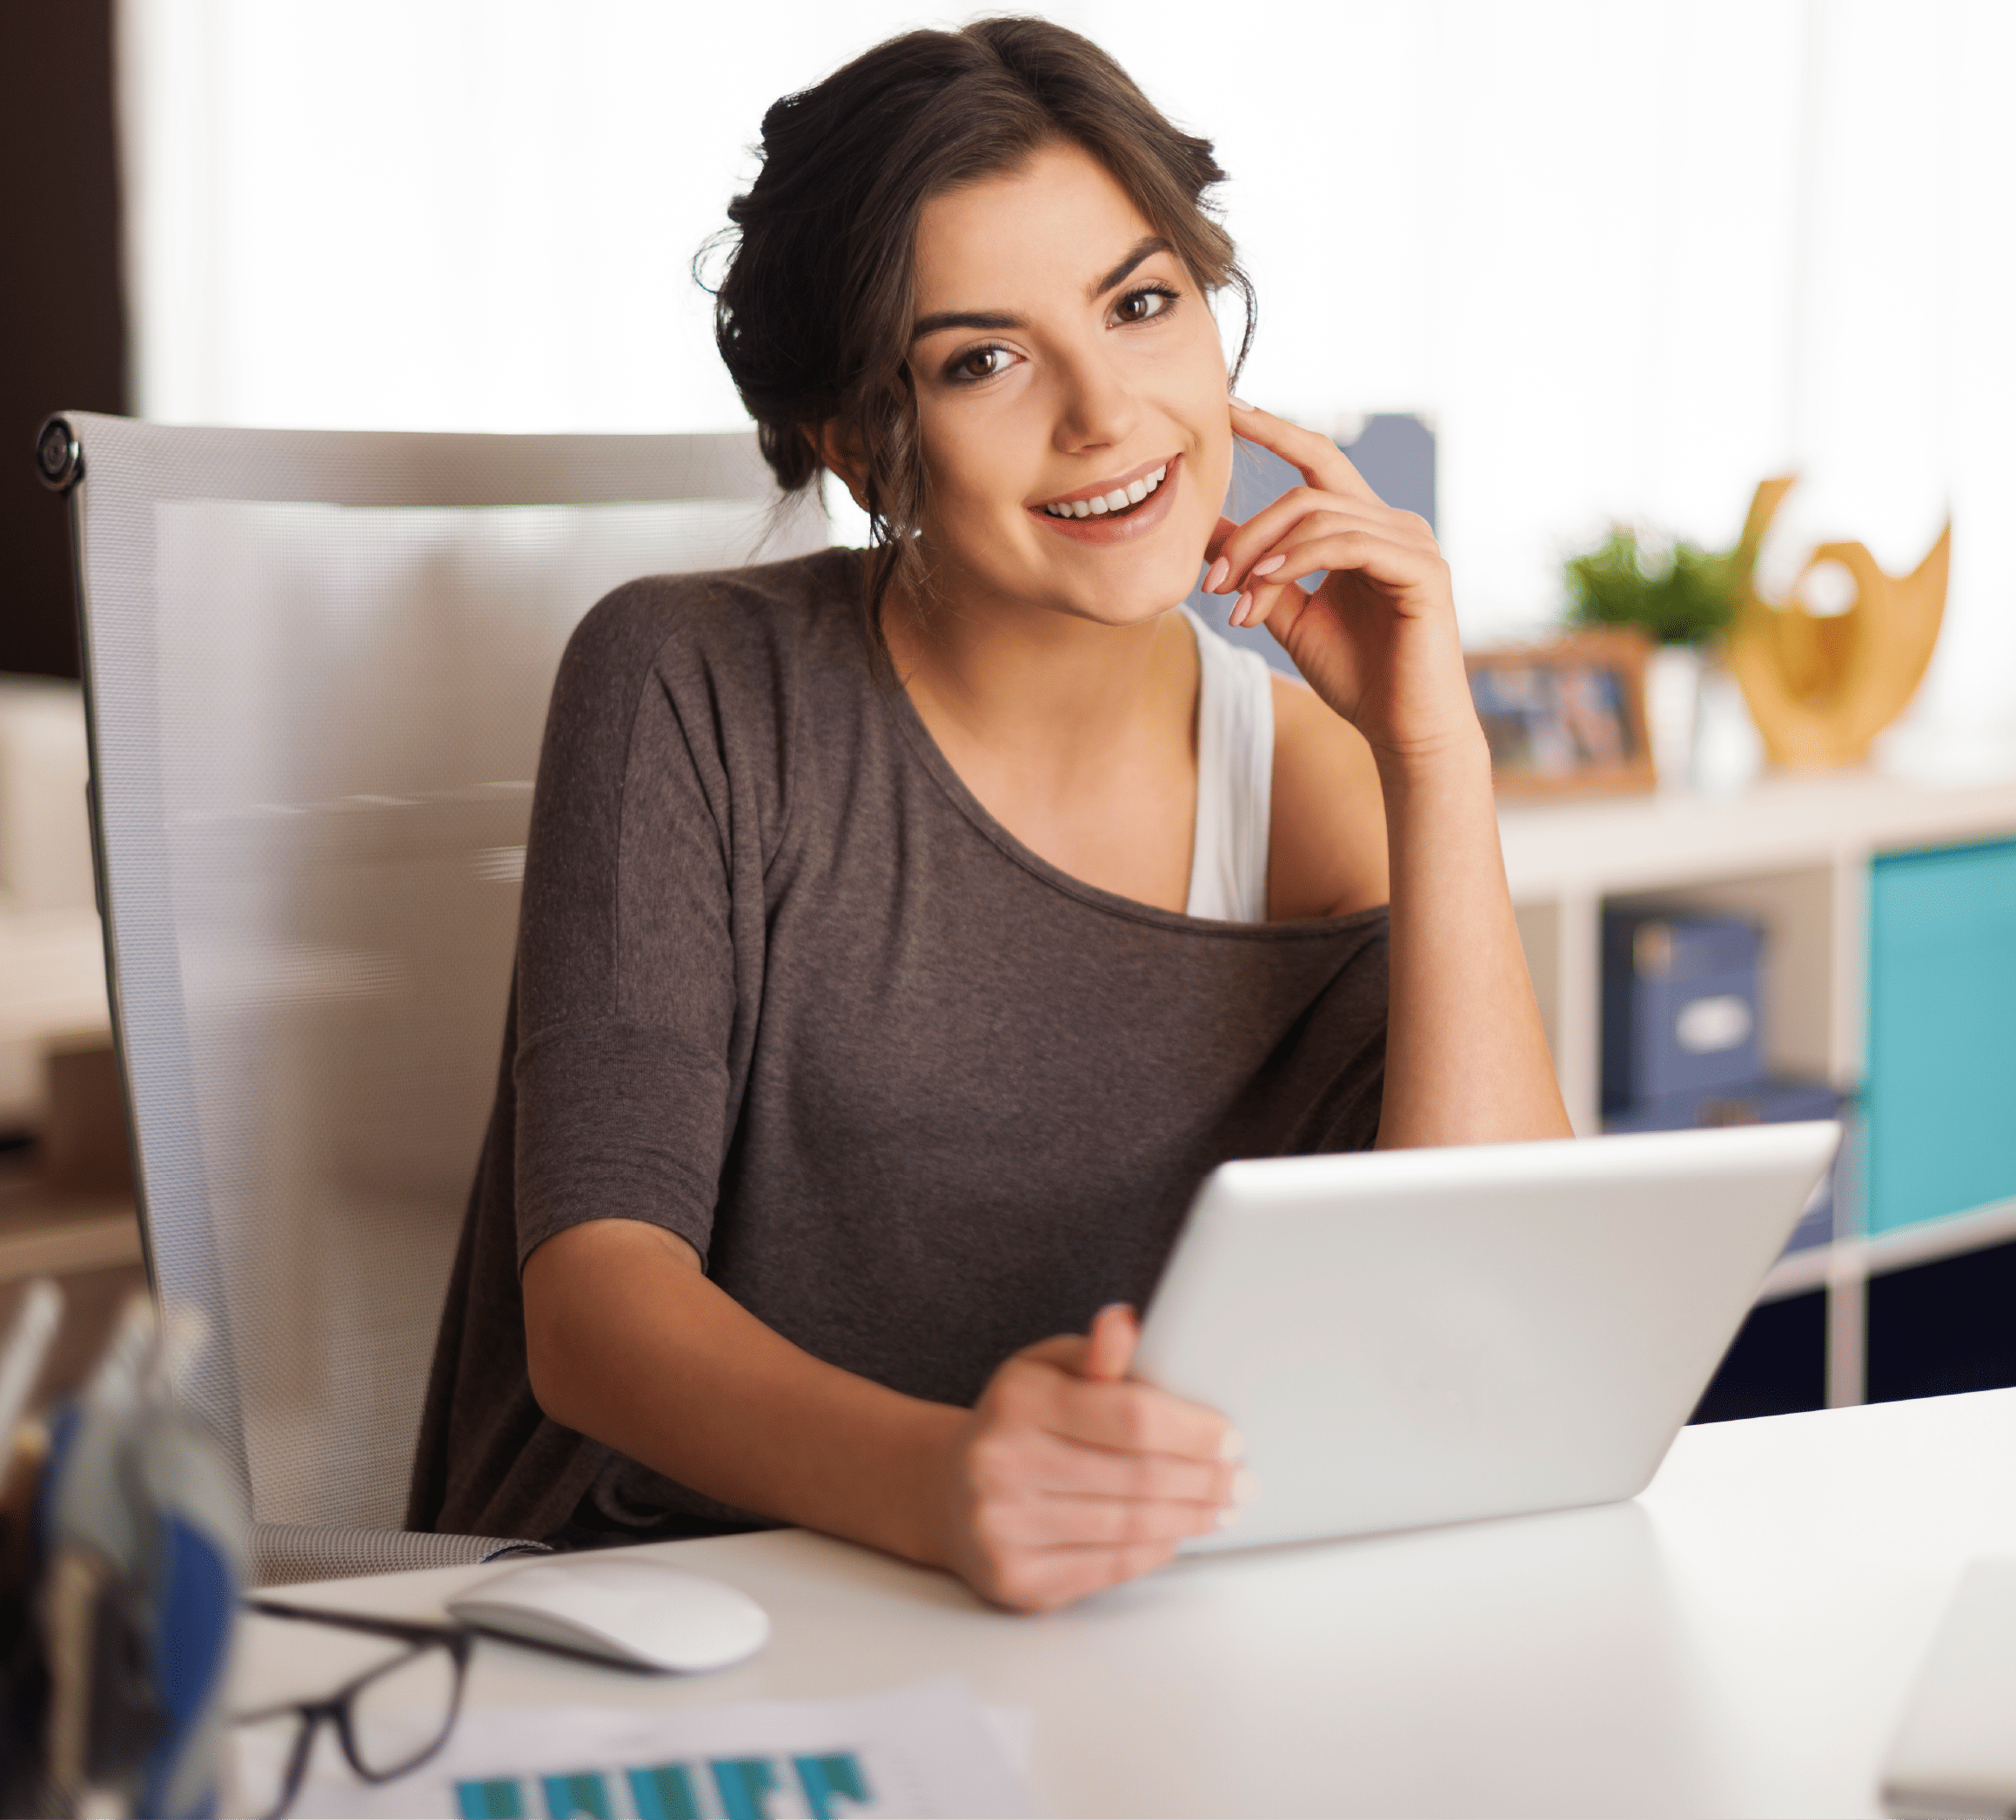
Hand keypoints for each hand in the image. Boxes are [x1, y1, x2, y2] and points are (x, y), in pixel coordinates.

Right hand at [924, 1304, 1248, 1611]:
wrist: (947, 1490)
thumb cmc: (1014, 1423)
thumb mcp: (1046, 1370)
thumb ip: (1094, 1355)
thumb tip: (1125, 1323)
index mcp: (1018, 1402)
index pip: (1130, 1418)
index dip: (1191, 1431)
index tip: (1229, 1436)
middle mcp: (1003, 1466)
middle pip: (1137, 1478)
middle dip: (1204, 1480)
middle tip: (1240, 1479)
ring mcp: (1005, 1528)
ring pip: (1129, 1527)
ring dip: (1190, 1517)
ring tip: (1222, 1506)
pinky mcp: (1017, 1579)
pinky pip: (1109, 1567)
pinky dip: (1155, 1549)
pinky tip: (1178, 1532)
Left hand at [1202, 401, 1479, 765]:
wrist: (1402, 730)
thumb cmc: (1355, 677)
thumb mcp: (1289, 615)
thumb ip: (1257, 571)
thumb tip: (1209, 532)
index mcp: (1365, 527)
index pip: (1318, 460)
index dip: (1274, 429)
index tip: (1226, 407)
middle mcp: (1394, 523)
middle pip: (1307, 490)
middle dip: (1249, 530)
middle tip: (1210, 580)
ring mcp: (1412, 542)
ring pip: (1320, 515)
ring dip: (1263, 555)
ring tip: (1234, 600)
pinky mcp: (1423, 569)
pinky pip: (1348, 542)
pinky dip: (1298, 559)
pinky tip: (1267, 583)